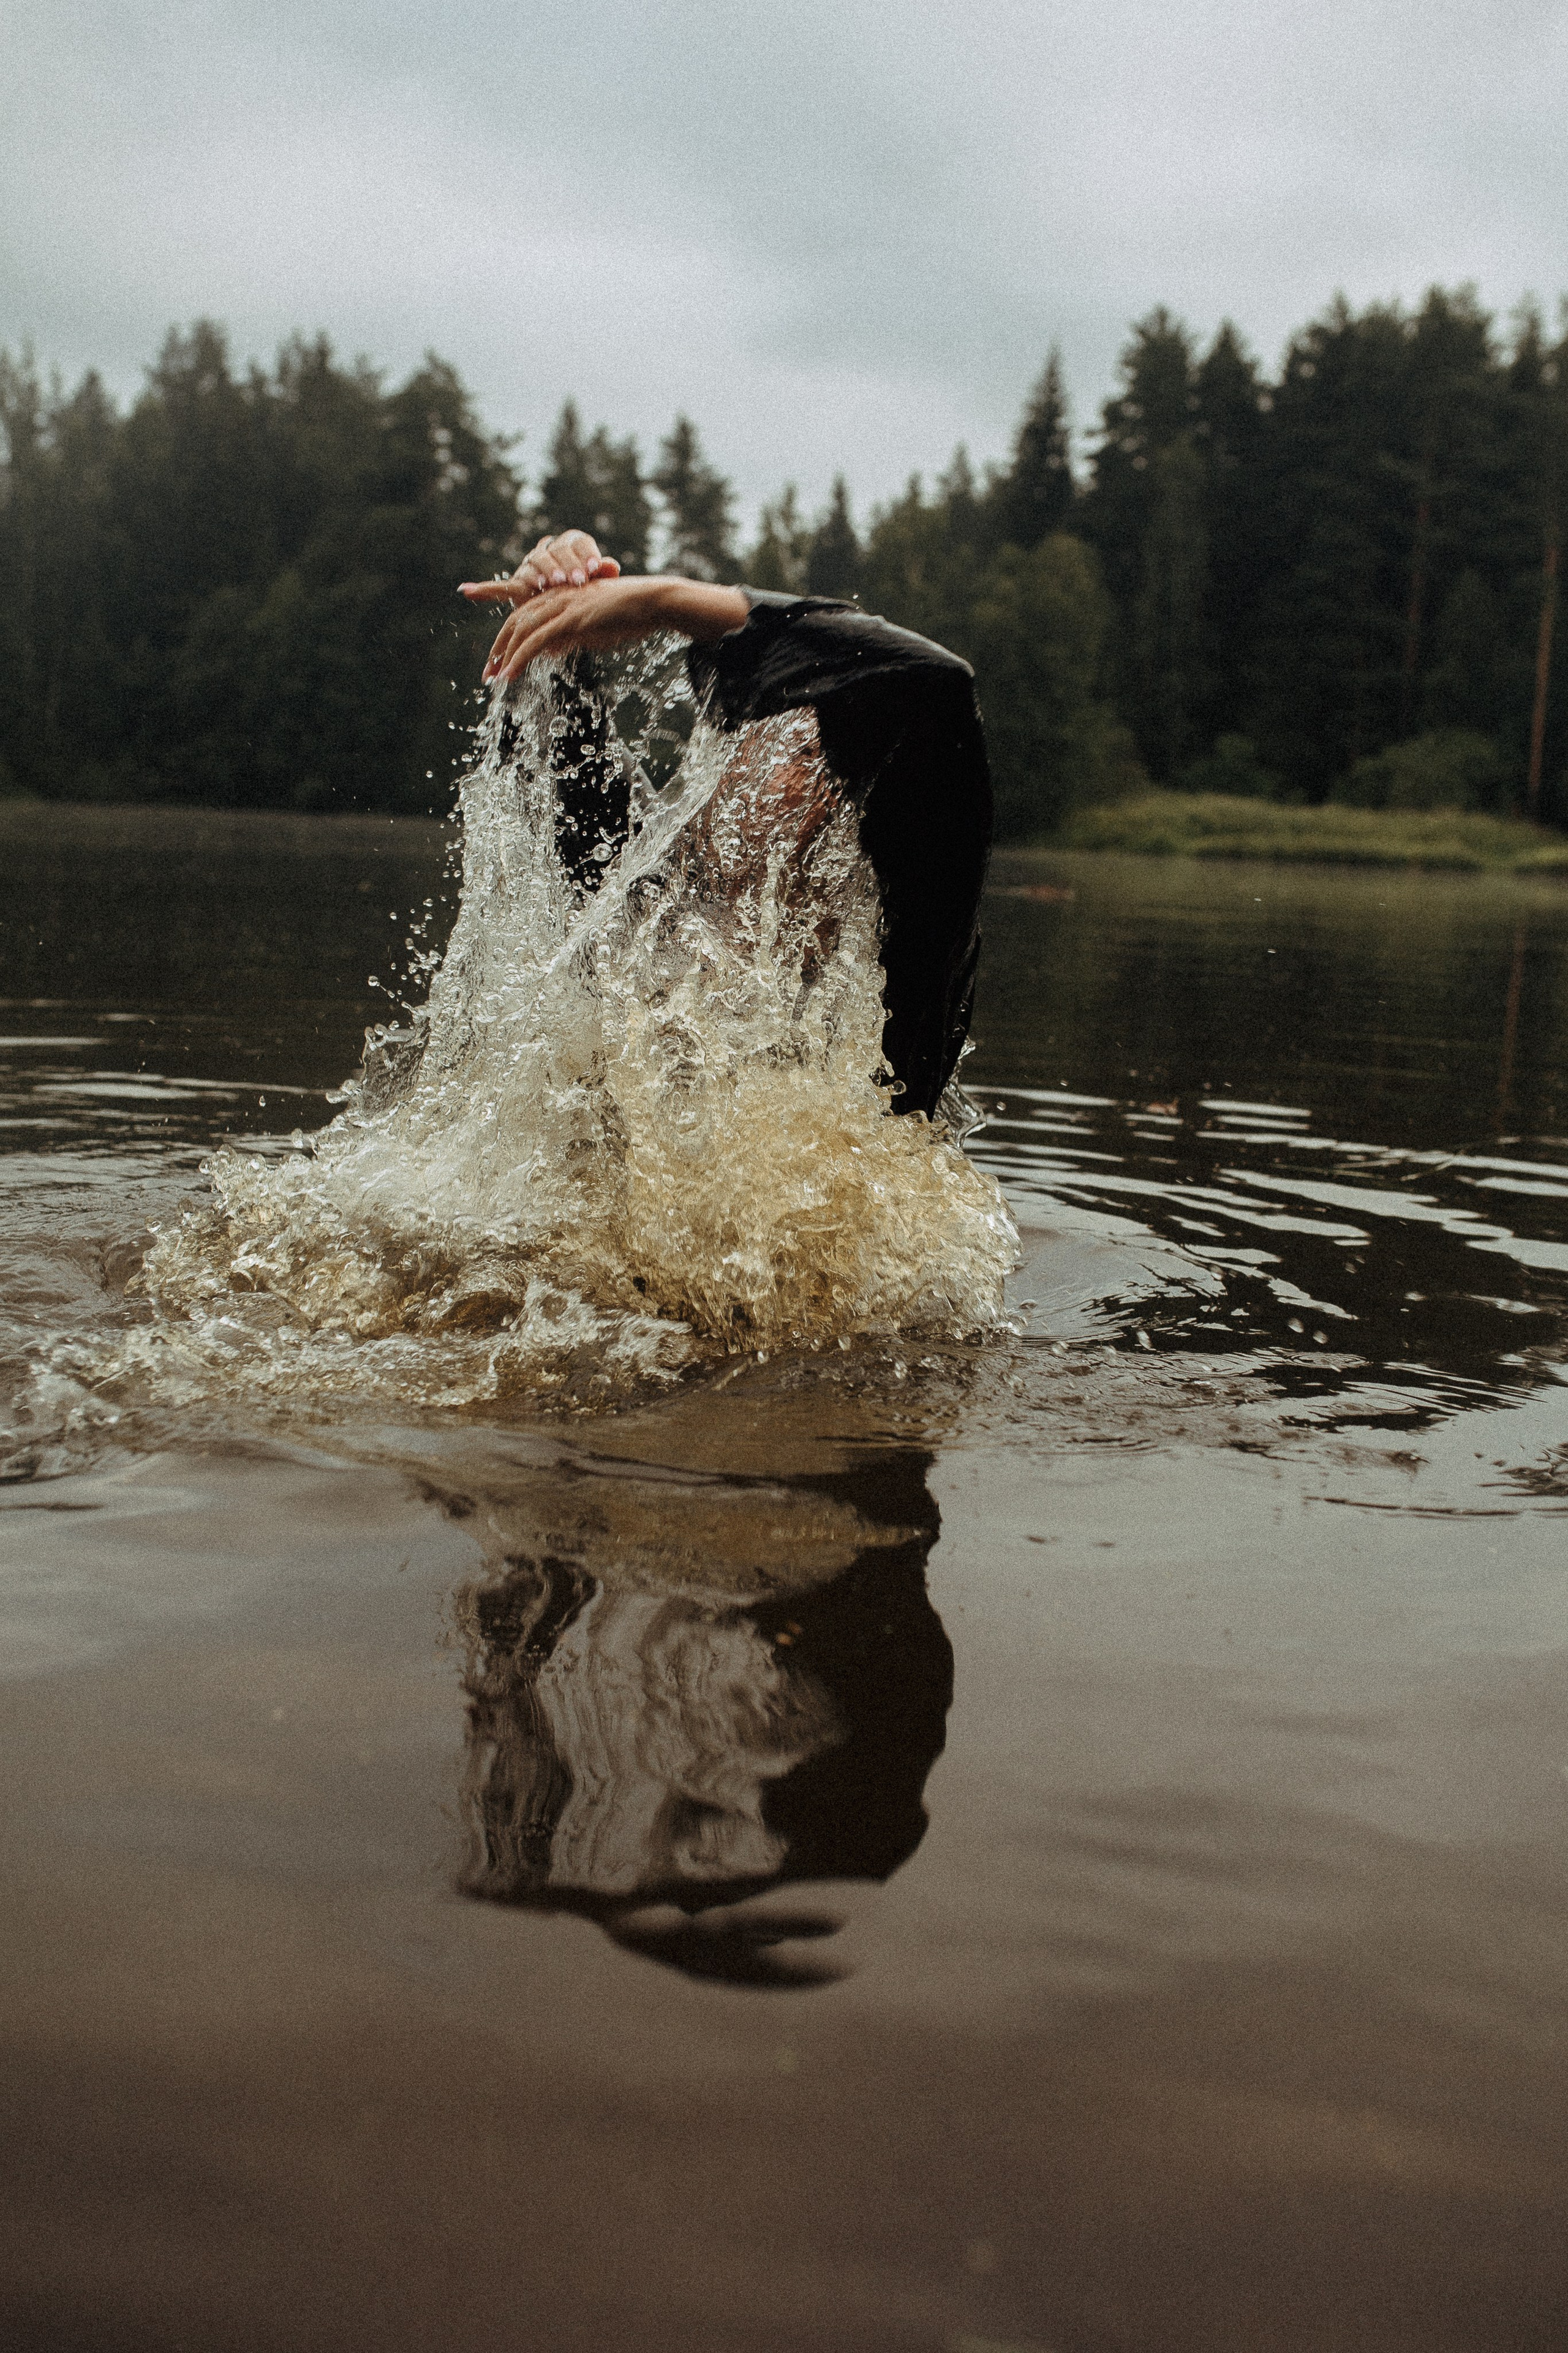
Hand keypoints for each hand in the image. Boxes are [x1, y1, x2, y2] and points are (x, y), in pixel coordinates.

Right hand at [459, 529, 619, 606]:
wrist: (579, 606)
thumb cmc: (595, 594)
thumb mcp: (604, 585)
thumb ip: (605, 575)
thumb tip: (612, 566)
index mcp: (573, 543)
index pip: (578, 542)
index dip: (584, 556)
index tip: (592, 571)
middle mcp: (550, 550)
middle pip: (555, 552)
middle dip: (565, 566)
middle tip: (575, 582)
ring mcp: (532, 566)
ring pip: (534, 565)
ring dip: (541, 574)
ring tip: (548, 584)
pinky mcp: (518, 586)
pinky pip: (500, 588)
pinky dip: (483, 591)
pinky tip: (466, 591)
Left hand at [466, 577, 747, 686]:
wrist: (653, 601)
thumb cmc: (629, 616)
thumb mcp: (592, 629)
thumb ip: (569, 637)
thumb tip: (550, 651)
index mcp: (560, 598)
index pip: (524, 615)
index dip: (506, 637)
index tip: (495, 659)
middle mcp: (556, 598)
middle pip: (515, 622)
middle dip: (497, 649)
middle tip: (486, 675)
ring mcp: (563, 606)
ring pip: (521, 630)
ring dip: (503, 656)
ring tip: (492, 679)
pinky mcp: (571, 618)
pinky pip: (536, 640)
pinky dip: (519, 657)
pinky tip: (509, 675)